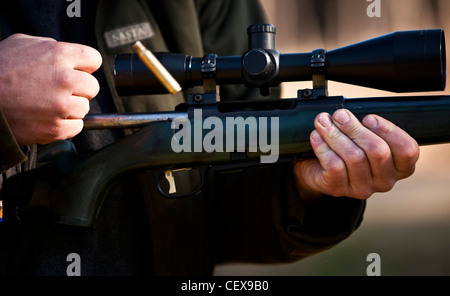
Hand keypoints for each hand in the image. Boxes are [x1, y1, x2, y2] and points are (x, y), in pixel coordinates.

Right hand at [0, 33, 101, 144]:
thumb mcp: (22, 45)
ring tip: (49, 104)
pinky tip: (49, 117)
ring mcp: (60, 106)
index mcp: (58, 55)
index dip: (85, 66)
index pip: (94, 59)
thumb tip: (70, 56)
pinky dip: (65, 125)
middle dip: (79, 89)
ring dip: (71, 108)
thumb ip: (52, 48)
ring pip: (84, 108)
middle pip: (92, 87)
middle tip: (60, 90)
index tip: (79, 71)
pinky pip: (76, 127)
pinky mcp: (55, 128)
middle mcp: (64, 79)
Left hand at [293, 109, 419, 199]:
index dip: (388, 131)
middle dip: (355, 127)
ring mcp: (362, 188)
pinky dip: (323, 147)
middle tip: (339, 115)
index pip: (407, 150)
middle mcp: (384, 181)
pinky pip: (334, 165)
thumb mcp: (363, 135)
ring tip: (323, 122)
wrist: (316, 167)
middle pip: (378, 151)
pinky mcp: (338, 189)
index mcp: (399, 167)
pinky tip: (316, 137)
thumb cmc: (346, 147)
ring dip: (335, 134)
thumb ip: (367, 125)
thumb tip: (348, 114)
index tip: (369, 118)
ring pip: (354, 157)